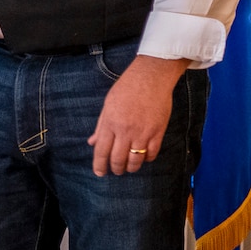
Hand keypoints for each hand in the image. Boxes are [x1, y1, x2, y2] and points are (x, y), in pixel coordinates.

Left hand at [88, 55, 188, 175]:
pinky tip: (143, 156)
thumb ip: (101, 126)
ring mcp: (143, 132)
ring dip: (131, 167)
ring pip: (135, 161)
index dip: (99, 165)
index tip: (100, 173)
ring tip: (129, 167)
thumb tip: (92, 142)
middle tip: (116, 170)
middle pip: (118, 160)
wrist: (151, 77)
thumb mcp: (108, 104)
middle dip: (116, 169)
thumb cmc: (127, 88)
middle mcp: (125, 130)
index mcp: (110, 122)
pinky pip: (152, 154)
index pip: (101, 151)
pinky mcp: (158, 132)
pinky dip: (146, 159)